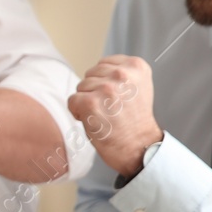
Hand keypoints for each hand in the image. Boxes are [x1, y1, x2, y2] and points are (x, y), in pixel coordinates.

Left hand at [67, 55, 161, 178]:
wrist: (138, 147)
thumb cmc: (134, 120)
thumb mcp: (137, 87)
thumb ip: (120, 74)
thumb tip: (95, 71)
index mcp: (136, 66)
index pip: (104, 63)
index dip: (105, 82)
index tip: (118, 98)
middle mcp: (122, 74)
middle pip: (91, 74)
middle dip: (95, 91)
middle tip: (112, 109)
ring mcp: (106, 88)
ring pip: (81, 87)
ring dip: (87, 102)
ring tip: (105, 115)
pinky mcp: (90, 103)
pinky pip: (72, 100)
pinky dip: (77, 112)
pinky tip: (94, 121)